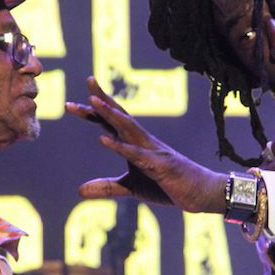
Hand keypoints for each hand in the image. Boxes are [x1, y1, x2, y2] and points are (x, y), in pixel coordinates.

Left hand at [67, 77, 226, 213]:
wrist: (202, 193)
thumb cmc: (169, 186)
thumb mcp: (132, 188)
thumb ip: (107, 187)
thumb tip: (80, 191)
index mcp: (135, 144)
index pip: (112, 123)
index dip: (94, 111)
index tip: (72, 103)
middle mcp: (143, 141)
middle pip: (120, 116)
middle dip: (103, 99)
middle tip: (89, 80)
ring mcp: (152, 151)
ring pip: (128, 128)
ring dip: (111, 114)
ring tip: (93, 102)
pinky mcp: (159, 166)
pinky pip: (136, 155)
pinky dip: (120, 147)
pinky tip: (103, 140)